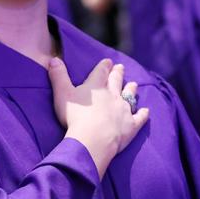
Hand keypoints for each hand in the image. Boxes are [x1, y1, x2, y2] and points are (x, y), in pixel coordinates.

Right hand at [48, 57, 148, 177]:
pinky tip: (146, 111)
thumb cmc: (75, 116)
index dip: (104, 66)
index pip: (101, 72)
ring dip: (131, 89)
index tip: (108, 61)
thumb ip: (58, 76)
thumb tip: (53, 58)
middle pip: (116, 82)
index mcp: (96, 87)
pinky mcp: (131, 125)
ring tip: (134, 84)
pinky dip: (143, 114)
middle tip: (121, 67)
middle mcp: (112, 95)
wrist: (93, 139)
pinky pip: (139, 117)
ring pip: (129, 96)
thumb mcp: (62, 94)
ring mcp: (123, 110)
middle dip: (118, 74)